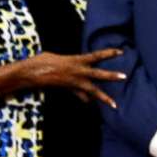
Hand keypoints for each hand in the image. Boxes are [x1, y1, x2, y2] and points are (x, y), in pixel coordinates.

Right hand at [0, 49, 124, 107]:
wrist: (31, 73)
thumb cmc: (42, 61)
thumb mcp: (59, 56)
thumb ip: (71, 61)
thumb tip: (76, 62)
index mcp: (76, 60)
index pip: (96, 55)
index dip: (108, 53)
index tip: (120, 52)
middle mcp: (77, 72)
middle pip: (98, 74)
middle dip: (111, 76)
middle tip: (124, 76)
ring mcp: (73, 82)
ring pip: (92, 91)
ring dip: (104, 97)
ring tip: (115, 104)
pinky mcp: (69, 90)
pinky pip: (80, 95)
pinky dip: (86, 99)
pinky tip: (91, 103)